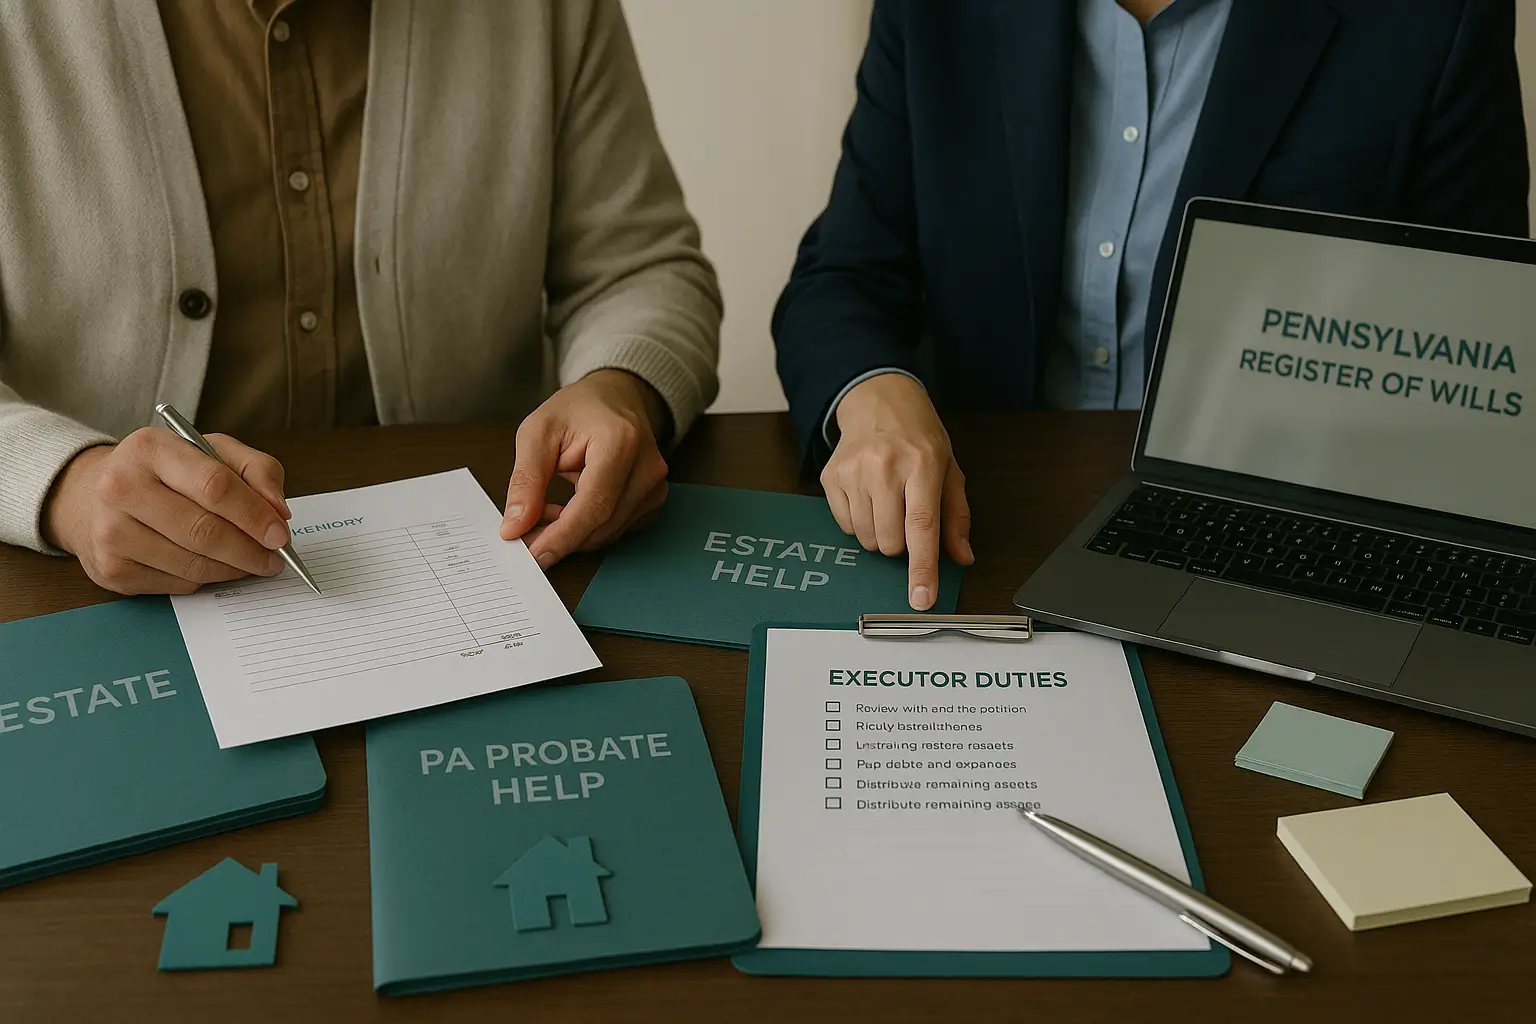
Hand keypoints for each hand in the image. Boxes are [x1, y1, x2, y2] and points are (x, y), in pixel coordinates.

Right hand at [42, 429, 292, 594]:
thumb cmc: (165, 472)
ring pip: (193, 564)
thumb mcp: (211, 451)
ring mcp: (110, 532)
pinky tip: (213, 566)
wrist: (92, 495)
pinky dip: (206, 579)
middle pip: (204, 531)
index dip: (254, 515)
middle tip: (274, 558)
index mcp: (150, 449)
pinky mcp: (110, 569)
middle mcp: (121, 488)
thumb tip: (279, 513)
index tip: (280, 534)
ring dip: (233, 569)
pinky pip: (177, 584)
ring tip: (251, 562)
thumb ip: (256, 469)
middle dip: (250, 550)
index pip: (214, 486)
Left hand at [500, 369, 670, 567]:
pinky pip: (618, 530)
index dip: (562, 536)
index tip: (533, 554)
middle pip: (603, 525)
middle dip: (561, 538)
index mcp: (620, 442)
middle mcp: (646, 466)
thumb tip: (515, 526)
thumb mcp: (537, 433)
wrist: (615, 397)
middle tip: (525, 534)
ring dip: (573, 533)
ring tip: (545, 509)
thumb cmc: (578, 409)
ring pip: (609, 532)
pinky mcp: (654, 500)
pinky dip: (589, 529)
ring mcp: (655, 485)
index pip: (594, 504)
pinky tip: (570, 509)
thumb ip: (526, 480)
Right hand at [823, 373, 974, 609]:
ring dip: (880, 534)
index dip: (922, 568)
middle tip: (906, 514)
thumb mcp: (949, 470)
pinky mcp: (831, 476)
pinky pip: (845, 526)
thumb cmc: (918, 438)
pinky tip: (867, 497)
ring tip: (887, 502)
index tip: (921, 598)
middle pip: (891, 541)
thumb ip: (956, 516)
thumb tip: (962, 556)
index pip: (922, 527)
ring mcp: (854, 471)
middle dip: (901, 543)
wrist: (879, 401)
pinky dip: (859, 523)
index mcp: (923, 465)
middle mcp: (885, 467)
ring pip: (867, 538)